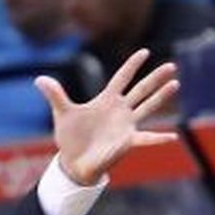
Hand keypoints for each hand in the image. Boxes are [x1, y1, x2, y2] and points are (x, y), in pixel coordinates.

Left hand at [37, 49, 179, 185]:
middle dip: (156, 78)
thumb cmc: (70, 137)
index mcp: (106, 100)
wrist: (74, 162)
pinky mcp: (127, 141)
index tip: (145, 52)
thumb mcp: (62, 113)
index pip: (122, 77)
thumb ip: (55, 94)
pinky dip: (159, 138)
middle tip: (172, 65)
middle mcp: (120, 110)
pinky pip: (146, 139)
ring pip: (148, 107)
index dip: (132, 65)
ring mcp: (126, 125)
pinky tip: (173, 136)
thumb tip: (39, 78)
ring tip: (176, 84)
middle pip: (141, 89)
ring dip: (161, 97)